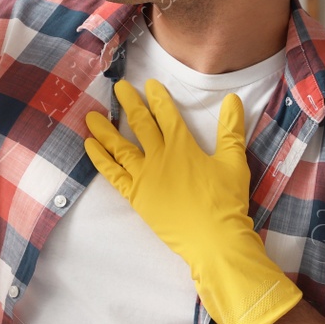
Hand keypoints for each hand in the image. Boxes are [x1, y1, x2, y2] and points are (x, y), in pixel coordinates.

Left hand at [83, 78, 300, 323]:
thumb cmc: (226, 201)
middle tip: (119, 87)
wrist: (214, 240)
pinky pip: (113, 174)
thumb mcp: (234, 162)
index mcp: (183, 146)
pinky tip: (90, 146)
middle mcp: (159, 157)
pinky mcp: (136, 196)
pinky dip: (100, 158)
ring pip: (120, 147)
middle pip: (140, 125)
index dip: (158, 98)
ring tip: (91, 115)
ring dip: (105, 129)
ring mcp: (144, 177)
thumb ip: (231, 130)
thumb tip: (232, 98)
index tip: (149, 83)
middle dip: (130, 104)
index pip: (167, 115)